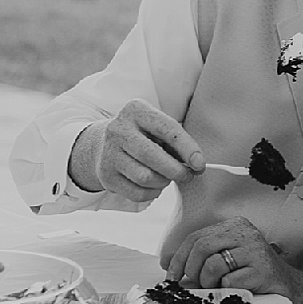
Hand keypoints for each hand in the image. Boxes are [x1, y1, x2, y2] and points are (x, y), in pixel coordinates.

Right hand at [71, 101, 204, 203]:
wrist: (103, 143)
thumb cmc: (142, 134)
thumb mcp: (156, 126)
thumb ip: (176, 141)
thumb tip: (196, 165)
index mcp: (136, 110)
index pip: (167, 129)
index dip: (187, 148)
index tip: (199, 164)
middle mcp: (119, 129)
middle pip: (152, 156)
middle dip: (176, 170)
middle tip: (188, 176)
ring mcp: (109, 153)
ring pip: (144, 177)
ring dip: (163, 182)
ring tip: (168, 178)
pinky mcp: (106, 175)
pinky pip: (136, 193)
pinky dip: (152, 193)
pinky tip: (155, 186)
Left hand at [161, 213, 294, 297]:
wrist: (287, 287)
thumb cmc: (253, 273)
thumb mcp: (228, 258)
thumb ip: (205, 258)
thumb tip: (172, 269)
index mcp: (234, 226)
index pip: (196, 236)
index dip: (179, 258)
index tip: (172, 276)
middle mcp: (244, 232)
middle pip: (201, 247)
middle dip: (191, 270)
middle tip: (194, 284)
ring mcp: (254, 250)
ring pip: (213, 265)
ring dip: (208, 283)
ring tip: (218, 287)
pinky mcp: (261, 269)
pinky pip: (229, 282)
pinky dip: (226, 290)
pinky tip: (236, 288)